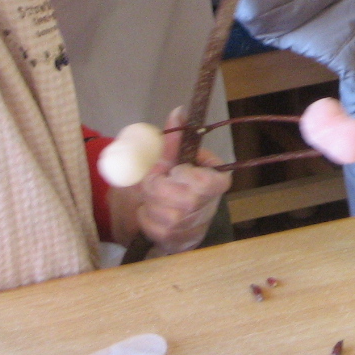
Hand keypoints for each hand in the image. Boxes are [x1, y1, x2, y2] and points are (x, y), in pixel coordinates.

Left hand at [109, 108, 231, 256]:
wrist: (141, 207)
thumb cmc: (160, 177)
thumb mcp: (165, 156)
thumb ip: (173, 137)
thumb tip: (179, 112)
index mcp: (214, 180)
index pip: (210, 181)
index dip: (187, 176)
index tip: (174, 170)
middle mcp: (209, 205)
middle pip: (186, 200)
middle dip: (160, 188)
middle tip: (152, 181)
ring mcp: (196, 227)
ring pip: (170, 217)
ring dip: (150, 204)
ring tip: (150, 197)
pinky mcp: (180, 243)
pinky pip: (158, 231)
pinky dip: (146, 219)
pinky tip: (148, 213)